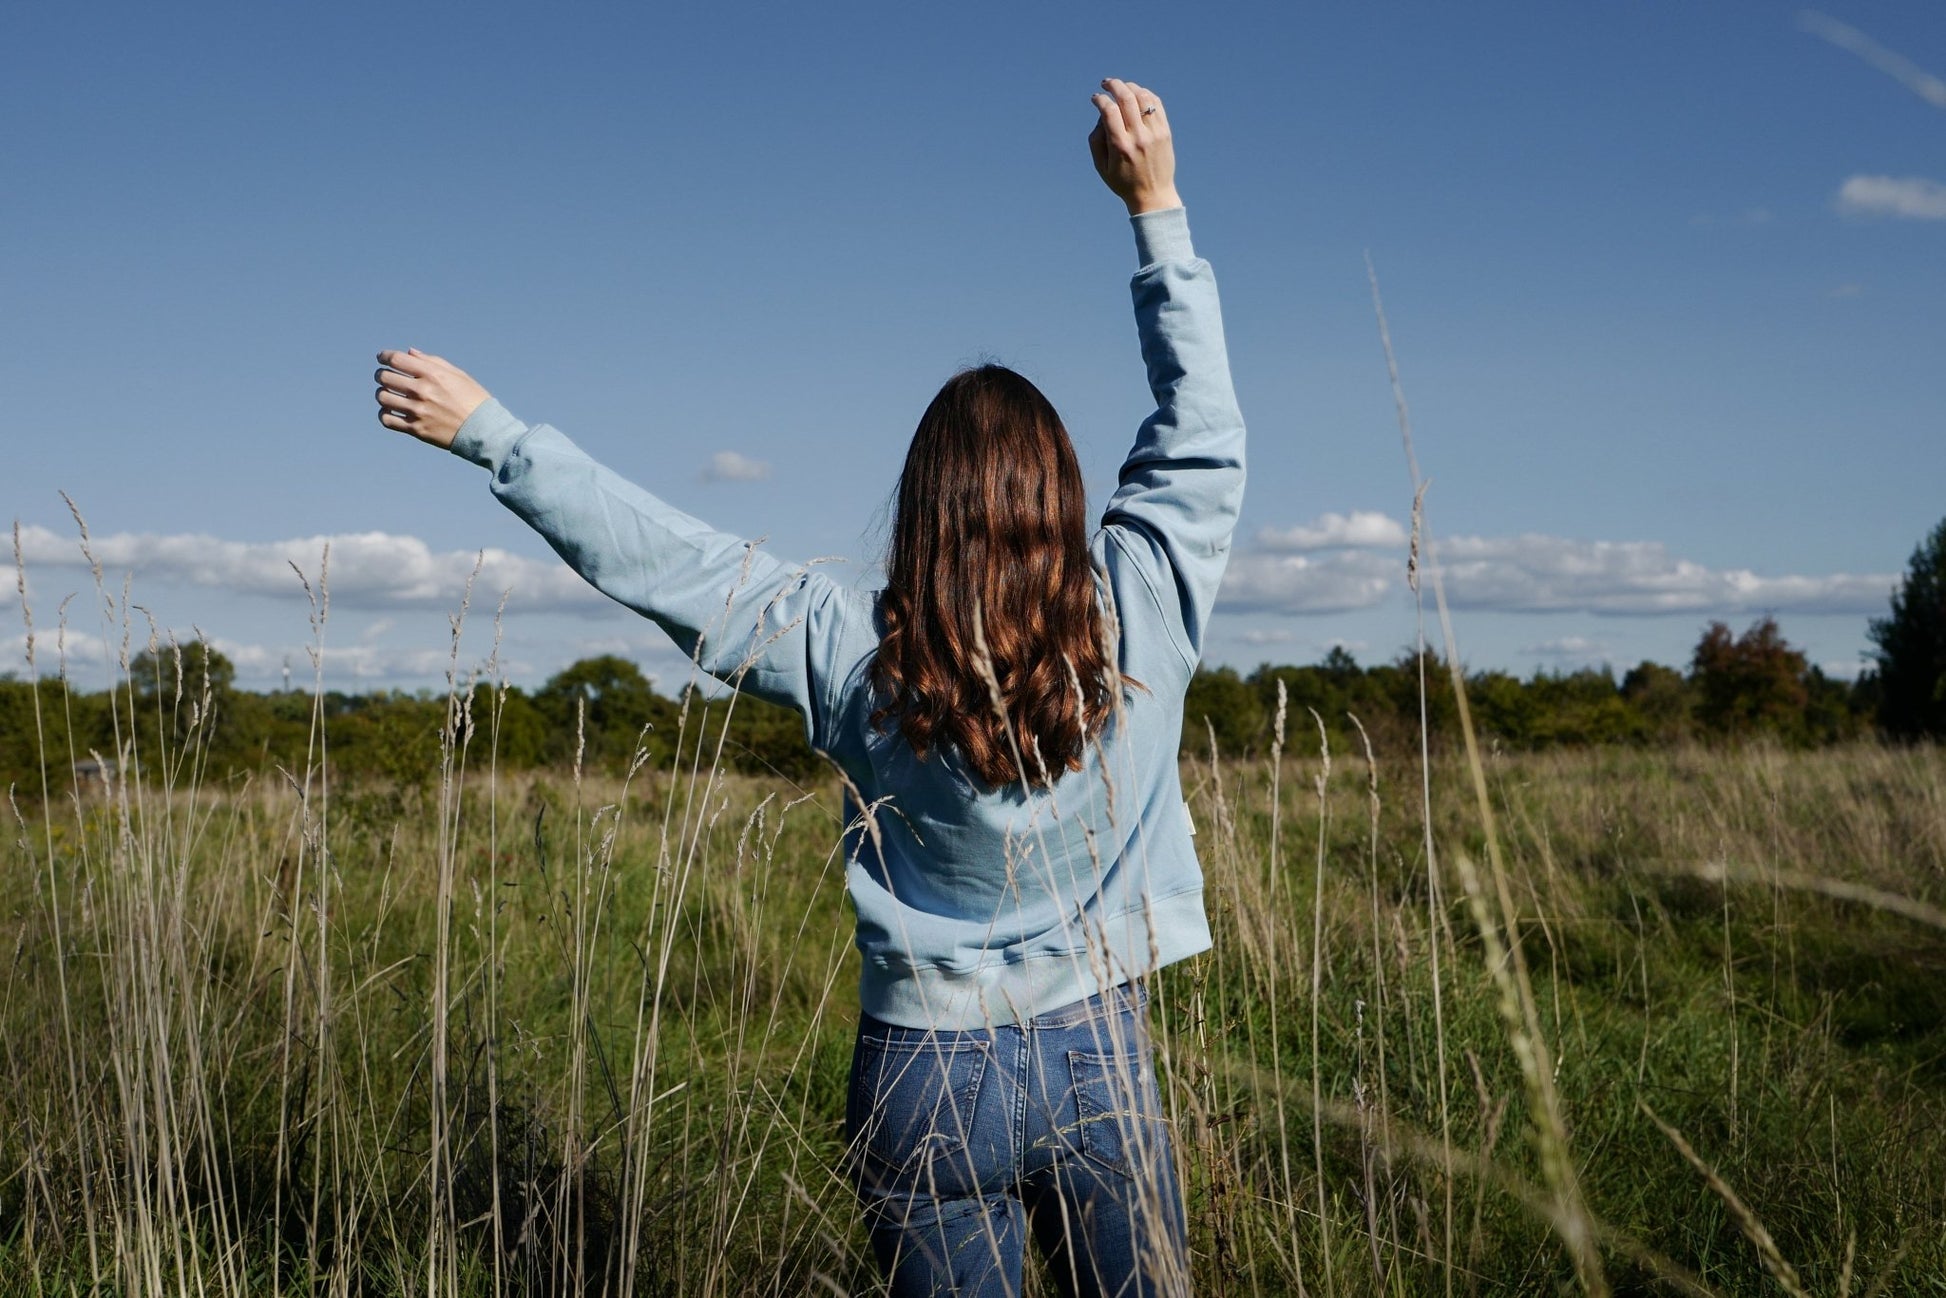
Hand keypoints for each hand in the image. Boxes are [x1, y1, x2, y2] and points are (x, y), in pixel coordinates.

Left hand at [374, 349, 490, 449]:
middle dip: (381, 375)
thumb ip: (432, 362)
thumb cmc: (473, 400)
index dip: (385, 356)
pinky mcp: (417, 429)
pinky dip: (384, 414)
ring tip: (389, 395)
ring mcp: (418, 411)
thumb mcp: (458, 375)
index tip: (382, 358)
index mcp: (433, 374)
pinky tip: (391, 411)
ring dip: (382, 394)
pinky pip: (387, 420)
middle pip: (385, 377)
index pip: (397, 359)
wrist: (485, 430)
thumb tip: (409, 353)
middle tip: (384, 377)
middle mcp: (423, 391)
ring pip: (383, 398)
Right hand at [1088, 78, 1179, 214]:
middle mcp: (1138, 137)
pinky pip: (1156, 104)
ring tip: (1122, 87)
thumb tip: (1101, 116)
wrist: (1153, 195)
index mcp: (1120, 146)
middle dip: (1114, 85)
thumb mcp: (1101, 167)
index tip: (1095, 98)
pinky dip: (1145, 94)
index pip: (1109, 111)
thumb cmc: (1123, 182)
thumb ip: (1096, 140)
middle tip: (1106, 83)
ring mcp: (1154, 133)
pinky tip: (1137, 94)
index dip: (1100, 99)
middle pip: (1126, 98)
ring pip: (1143, 97)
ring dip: (1130, 87)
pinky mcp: (1165, 132)